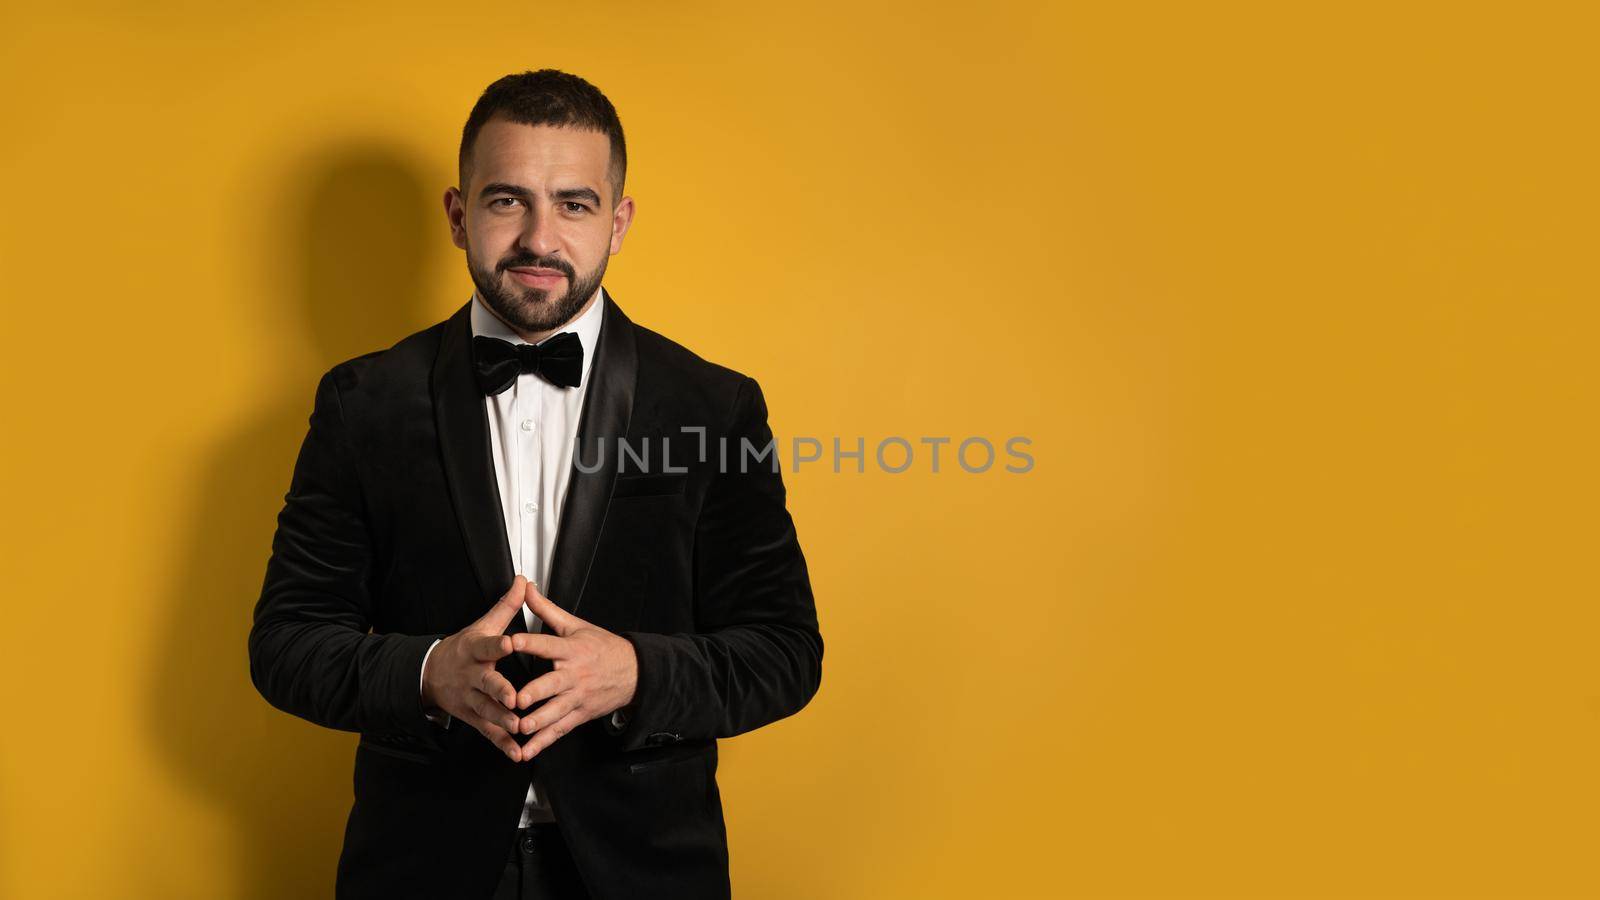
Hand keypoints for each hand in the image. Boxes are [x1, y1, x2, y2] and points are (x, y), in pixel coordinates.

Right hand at [421, 575, 528, 761]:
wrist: (430, 674)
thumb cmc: (463, 648)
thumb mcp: (481, 625)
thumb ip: (506, 607)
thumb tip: (524, 581)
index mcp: (475, 650)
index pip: (487, 645)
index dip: (498, 644)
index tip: (510, 643)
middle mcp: (471, 676)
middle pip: (486, 683)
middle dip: (500, 691)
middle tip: (514, 698)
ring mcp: (470, 699)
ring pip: (487, 710)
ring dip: (502, 720)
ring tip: (518, 727)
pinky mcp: (473, 717)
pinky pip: (488, 731)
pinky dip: (502, 743)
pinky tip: (517, 752)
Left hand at [510, 579, 638, 759]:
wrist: (634, 672)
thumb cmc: (601, 647)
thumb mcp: (575, 625)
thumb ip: (546, 609)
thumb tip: (526, 588)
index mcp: (571, 649)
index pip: (548, 644)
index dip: (530, 642)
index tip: (512, 641)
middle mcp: (574, 675)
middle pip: (553, 684)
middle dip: (536, 692)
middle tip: (518, 699)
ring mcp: (577, 697)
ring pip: (556, 711)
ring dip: (538, 722)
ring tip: (521, 728)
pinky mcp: (579, 714)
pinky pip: (559, 730)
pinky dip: (542, 742)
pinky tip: (526, 750)